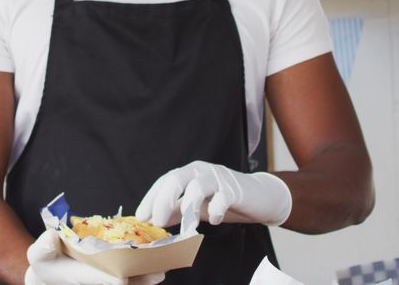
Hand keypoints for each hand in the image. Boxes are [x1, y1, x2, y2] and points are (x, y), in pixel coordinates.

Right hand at [24, 228, 165, 284]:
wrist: (49, 273)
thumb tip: (53, 237)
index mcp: (77, 275)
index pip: (94, 278)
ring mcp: (104, 277)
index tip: (122, 279)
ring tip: (163, 270)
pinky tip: (158, 266)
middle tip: (157, 274)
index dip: (107, 279)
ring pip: (128, 280)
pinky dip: (142, 273)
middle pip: (118, 281)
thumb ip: (43, 247)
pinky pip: (130, 276)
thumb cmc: (44, 261)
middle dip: (137, 279)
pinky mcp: (110, 274)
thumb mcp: (38, 253)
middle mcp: (93, 278)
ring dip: (144, 277)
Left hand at [135, 161, 291, 232]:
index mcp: (188, 173)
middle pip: (177, 178)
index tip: (141, 215)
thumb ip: (175, 210)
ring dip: (189, 207)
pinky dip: (217, 208)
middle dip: (164, 199)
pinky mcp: (235, 188)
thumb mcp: (196, 206)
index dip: (151, 197)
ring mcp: (218, 178)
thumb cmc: (223, 199)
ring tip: (187, 227)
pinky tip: (215, 220)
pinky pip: (223, 197)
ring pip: (198, 186)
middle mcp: (200, 171)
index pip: (165, 181)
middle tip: (157, 221)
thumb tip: (153, 220)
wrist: (258, 196)